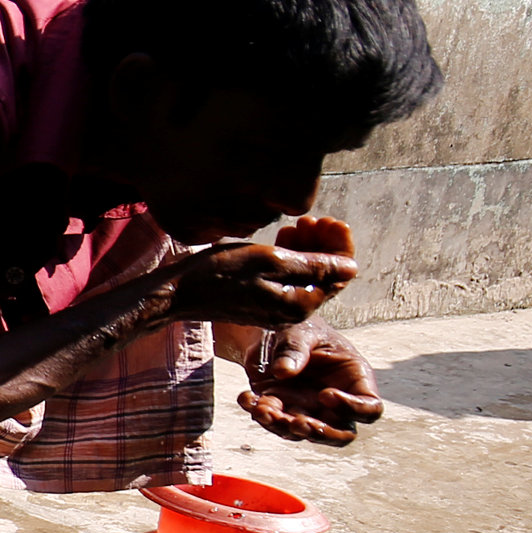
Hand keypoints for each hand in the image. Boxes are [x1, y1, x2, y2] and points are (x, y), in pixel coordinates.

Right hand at [163, 225, 356, 328]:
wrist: (178, 291)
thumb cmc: (221, 272)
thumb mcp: (271, 261)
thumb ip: (314, 266)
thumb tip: (352, 268)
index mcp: (301, 305)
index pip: (339, 274)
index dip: (339, 245)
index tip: (330, 220)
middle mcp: (293, 313)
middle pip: (324, 276)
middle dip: (323, 246)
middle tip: (311, 219)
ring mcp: (276, 310)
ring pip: (305, 277)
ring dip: (306, 251)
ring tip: (294, 226)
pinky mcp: (260, 304)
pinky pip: (286, 281)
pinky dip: (288, 261)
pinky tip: (279, 241)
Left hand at [238, 320, 379, 445]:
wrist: (271, 333)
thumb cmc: (299, 329)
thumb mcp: (299, 332)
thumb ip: (294, 350)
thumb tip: (283, 373)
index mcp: (355, 380)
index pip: (370, 407)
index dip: (352, 409)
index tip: (325, 394)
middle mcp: (336, 402)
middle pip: (342, 434)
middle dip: (320, 433)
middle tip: (297, 422)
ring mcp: (310, 410)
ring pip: (303, 433)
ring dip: (281, 426)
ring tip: (261, 408)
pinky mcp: (283, 411)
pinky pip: (275, 424)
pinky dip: (260, 415)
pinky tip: (247, 398)